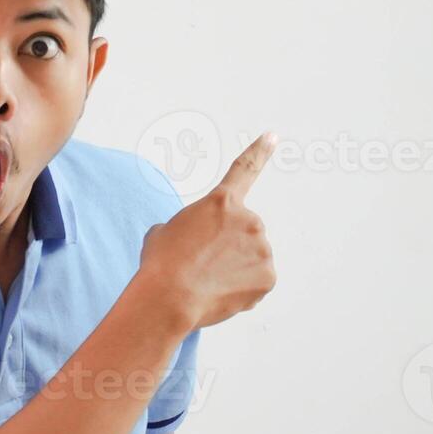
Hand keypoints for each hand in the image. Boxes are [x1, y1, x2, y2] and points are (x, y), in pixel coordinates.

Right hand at [138, 132, 277, 329]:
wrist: (168, 298)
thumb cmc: (160, 264)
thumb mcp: (164, 232)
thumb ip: (191, 227)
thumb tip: (197, 242)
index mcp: (220, 202)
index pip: (244, 169)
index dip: (259, 151)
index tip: (272, 136)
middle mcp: (248, 219)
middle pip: (242, 232)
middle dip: (228, 246)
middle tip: (202, 263)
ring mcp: (262, 248)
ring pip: (251, 258)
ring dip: (234, 268)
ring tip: (208, 280)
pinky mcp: (268, 277)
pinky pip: (257, 281)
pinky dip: (243, 289)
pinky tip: (221, 293)